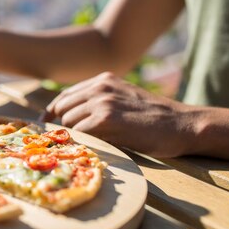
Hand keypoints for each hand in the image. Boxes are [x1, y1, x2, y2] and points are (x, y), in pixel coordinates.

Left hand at [41, 72, 196, 157]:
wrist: (183, 124)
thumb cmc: (156, 118)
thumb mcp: (125, 99)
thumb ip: (100, 103)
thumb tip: (70, 121)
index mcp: (103, 79)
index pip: (65, 95)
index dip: (53, 111)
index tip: (46, 123)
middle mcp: (99, 86)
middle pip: (63, 109)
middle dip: (62, 126)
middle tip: (63, 142)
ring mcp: (102, 101)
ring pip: (69, 122)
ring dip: (75, 136)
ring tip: (87, 147)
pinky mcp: (105, 119)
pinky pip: (80, 133)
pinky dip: (83, 142)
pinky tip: (94, 149)